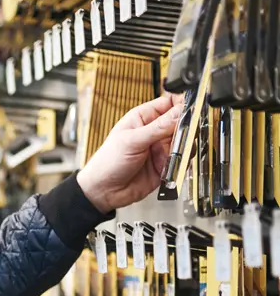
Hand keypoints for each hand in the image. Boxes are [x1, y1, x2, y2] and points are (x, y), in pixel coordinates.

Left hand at [76, 93, 183, 213]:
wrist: (103, 192)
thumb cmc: (107, 162)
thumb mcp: (132, 141)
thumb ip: (158, 127)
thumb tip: (181, 111)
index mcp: (143, 118)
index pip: (170, 103)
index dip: (183, 105)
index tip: (192, 111)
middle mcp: (154, 132)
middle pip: (182, 123)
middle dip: (187, 129)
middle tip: (185, 136)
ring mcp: (160, 148)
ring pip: (184, 142)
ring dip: (184, 147)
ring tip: (176, 153)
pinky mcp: (165, 165)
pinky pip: (182, 160)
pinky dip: (182, 162)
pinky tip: (174, 165)